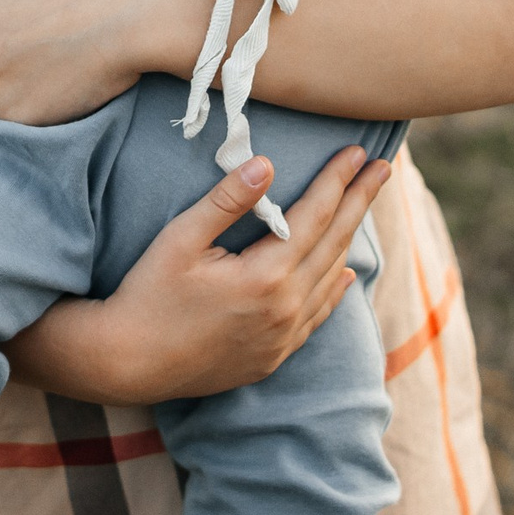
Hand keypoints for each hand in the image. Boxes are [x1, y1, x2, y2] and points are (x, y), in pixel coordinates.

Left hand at [0, 0, 200, 124]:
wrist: (119, 18)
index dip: (1, 34)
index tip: (31, 27)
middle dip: (2, 63)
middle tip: (45, 49)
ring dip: (9, 90)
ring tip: (49, 70)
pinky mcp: (15, 116)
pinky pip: (2, 123)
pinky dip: (22, 111)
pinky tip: (49, 91)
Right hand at [7, 146, 394, 402]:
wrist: (128, 363)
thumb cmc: (148, 294)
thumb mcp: (181, 239)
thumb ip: (226, 201)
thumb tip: (267, 163)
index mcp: (265, 276)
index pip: (315, 216)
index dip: (338, 180)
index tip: (359, 151)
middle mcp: (284, 309)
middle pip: (334, 243)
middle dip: (360, 201)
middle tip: (385, 168)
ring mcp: (281, 338)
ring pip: (329, 279)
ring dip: (349, 240)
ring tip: (363, 207)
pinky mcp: (272, 357)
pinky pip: (316, 317)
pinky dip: (333, 290)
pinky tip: (343, 274)